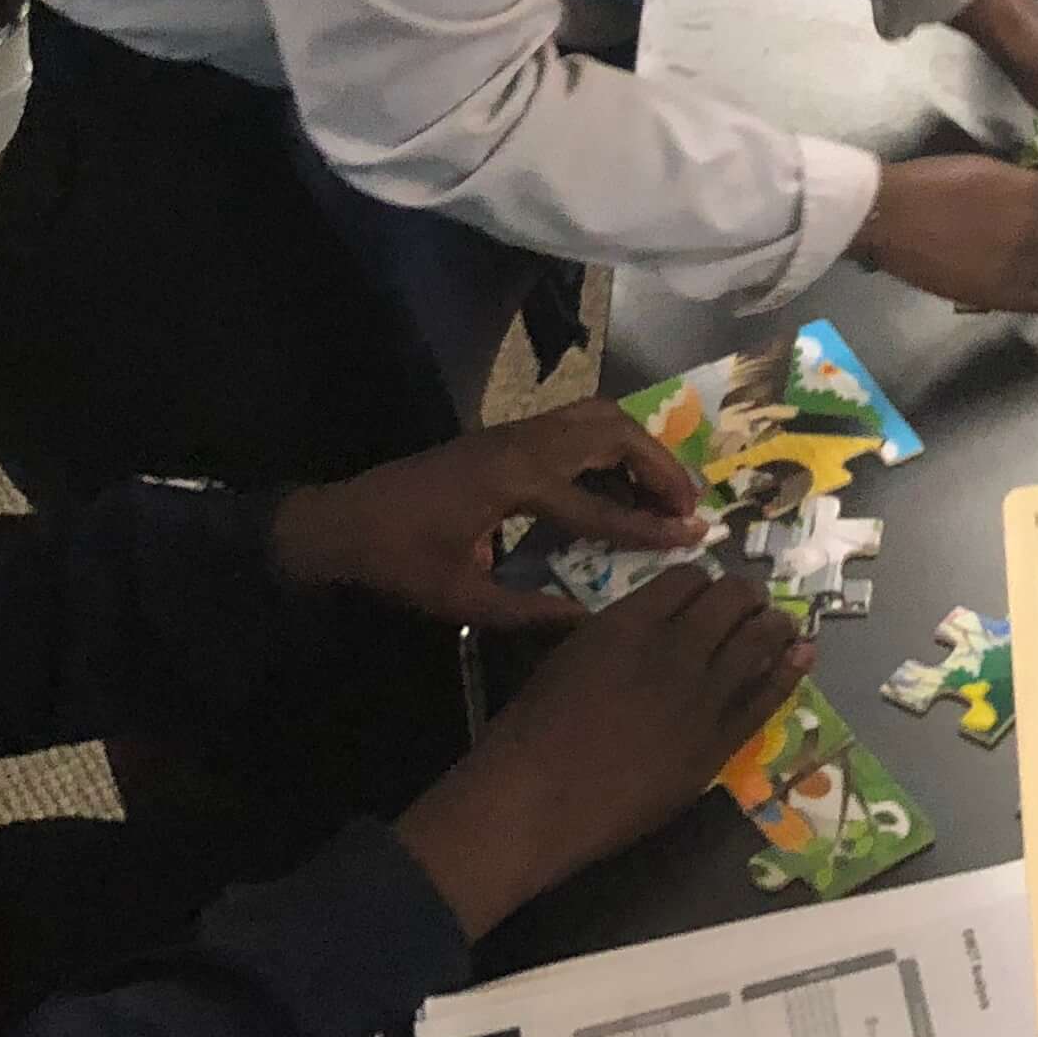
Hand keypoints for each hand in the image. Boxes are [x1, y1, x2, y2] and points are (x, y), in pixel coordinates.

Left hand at [272, 402, 708, 629]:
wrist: (342, 522)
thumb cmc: (399, 562)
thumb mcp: (462, 599)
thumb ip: (530, 611)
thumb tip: (591, 620)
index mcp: (513, 483)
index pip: (599, 503)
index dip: (650, 526)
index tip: (695, 536)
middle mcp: (520, 444)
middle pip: (612, 431)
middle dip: (659, 466)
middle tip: (688, 506)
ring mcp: (512, 433)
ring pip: (596, 416)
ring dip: (639, 447)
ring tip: (664, 491)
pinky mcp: (505, 436)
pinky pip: (574, 424)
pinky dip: (610, 445)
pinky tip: (621, 484)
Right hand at [396, 569, 811, 935]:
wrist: (537, 800)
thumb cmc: (531, 731)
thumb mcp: (568, 655)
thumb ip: (614, 632)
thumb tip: (647, 624)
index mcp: (630, 622)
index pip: (689, 578)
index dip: (703, 582)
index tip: (708, 592)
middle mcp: (675, 648)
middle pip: (732, 600)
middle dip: (745, 596)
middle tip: (750, 603)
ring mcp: (702, 697)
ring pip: (759, 641)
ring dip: (774, 625)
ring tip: (782, 623)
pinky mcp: (718, 743)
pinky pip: (766, 698)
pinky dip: (788, 671)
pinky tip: (802, 655)